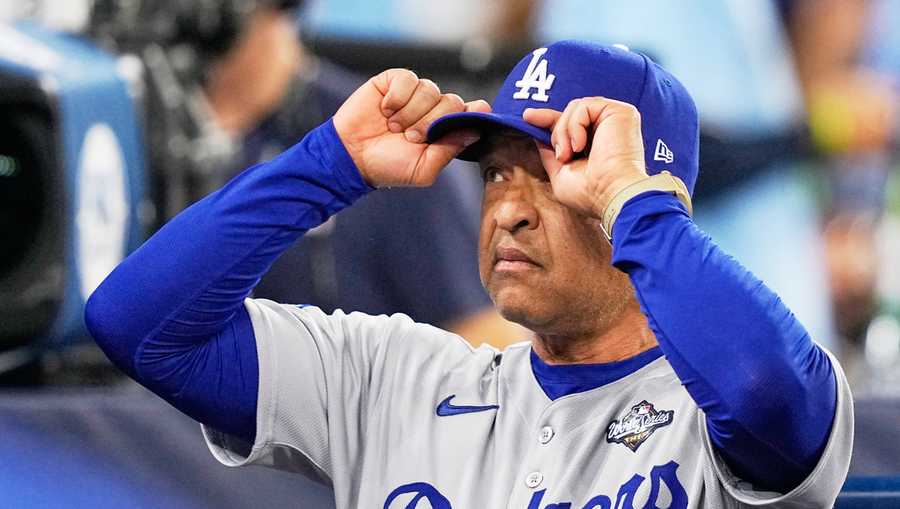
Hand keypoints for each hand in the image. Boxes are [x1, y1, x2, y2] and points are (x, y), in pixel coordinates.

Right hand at [334, 69, 489, 186]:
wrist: (351, 155)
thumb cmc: (388, 166)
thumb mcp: (423, 169)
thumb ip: (449, 150)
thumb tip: (475, 130)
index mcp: (446, 130)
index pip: (472, 112)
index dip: (473, 113)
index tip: (471, 116)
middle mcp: (434, 109)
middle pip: (453, 101)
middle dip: (431, 122)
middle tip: (410, 137)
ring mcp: (415, 94)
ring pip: (430, 90)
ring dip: (411, 112)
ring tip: (393, 127)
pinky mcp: (395, 81)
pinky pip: (408, 79)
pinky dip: (398, 97)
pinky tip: (386, 110)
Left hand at [523, 97, 647, 217]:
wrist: (611, 194)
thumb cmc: (590, 194)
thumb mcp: (561, 174)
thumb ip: (551, 153)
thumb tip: (538, 133)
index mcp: (598, 144)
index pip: (570, 123)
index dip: (548, 119)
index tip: (528, 116)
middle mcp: (609, 129)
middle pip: (570, 113)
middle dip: (556, 132)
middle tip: (561, 157)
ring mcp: (615, 119)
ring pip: (574, 108)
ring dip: (564, 132)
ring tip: (569, 154)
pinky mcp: (621, 112)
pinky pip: (584, 106)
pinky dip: (575, 125)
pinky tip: (580, 145)